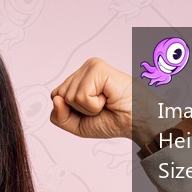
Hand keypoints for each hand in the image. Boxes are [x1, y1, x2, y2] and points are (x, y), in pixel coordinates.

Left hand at [50, 58, 176, 148]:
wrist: (135, 122)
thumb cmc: (112, 120)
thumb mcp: (77, 125)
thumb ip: (59, 116)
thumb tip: (56, 99)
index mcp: (78, 79)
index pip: (55, 96)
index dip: (69, 111)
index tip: (91, 111)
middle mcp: (83, 70)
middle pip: (59, 96)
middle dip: (78, 110)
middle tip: (100, 107)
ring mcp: (90, 67)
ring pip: (68, 96)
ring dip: (88, 108)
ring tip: (105, 102)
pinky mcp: (97, 68)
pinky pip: (81, 95)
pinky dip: (93, 105)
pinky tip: (107, 98)